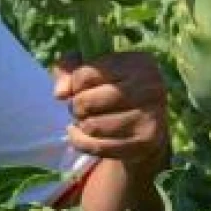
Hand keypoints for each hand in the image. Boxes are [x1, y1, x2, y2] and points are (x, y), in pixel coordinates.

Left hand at [53, 51, 169, 170]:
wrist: (145, 124)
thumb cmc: (113, 89)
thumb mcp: (91, 70)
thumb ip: (68, 69)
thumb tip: (60, 93)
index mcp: (138, 63)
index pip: (86, 74)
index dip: (75, 83)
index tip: (82, 87)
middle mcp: (150, 88)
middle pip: (87, 102)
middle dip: (77, 106)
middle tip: (83, 107)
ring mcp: (150, 117)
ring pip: (92, 127)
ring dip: (82, 125)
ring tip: (89, 120)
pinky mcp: (145, 143)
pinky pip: (98, 147)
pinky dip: (83, 142)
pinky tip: (85, 135)